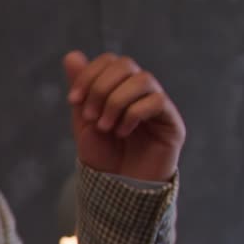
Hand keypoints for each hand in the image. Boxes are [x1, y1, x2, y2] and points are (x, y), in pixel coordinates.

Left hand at [63, 51, 185, 181]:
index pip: (109, 61)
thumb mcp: (84, 121)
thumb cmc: (103, 157)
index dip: (89, 74)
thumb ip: (81, 89)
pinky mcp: (172, 123)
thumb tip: (71, 55)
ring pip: (143, 79)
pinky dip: (133, 114)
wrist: (118, 189)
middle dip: (101, 88)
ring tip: (105, 127)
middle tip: (90, 116)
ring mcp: (159, 106)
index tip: (73, 100)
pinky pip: (157, 102)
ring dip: (116, 101)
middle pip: (125, 64)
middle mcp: (141, 92)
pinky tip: (122, 132)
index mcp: (120, 88)